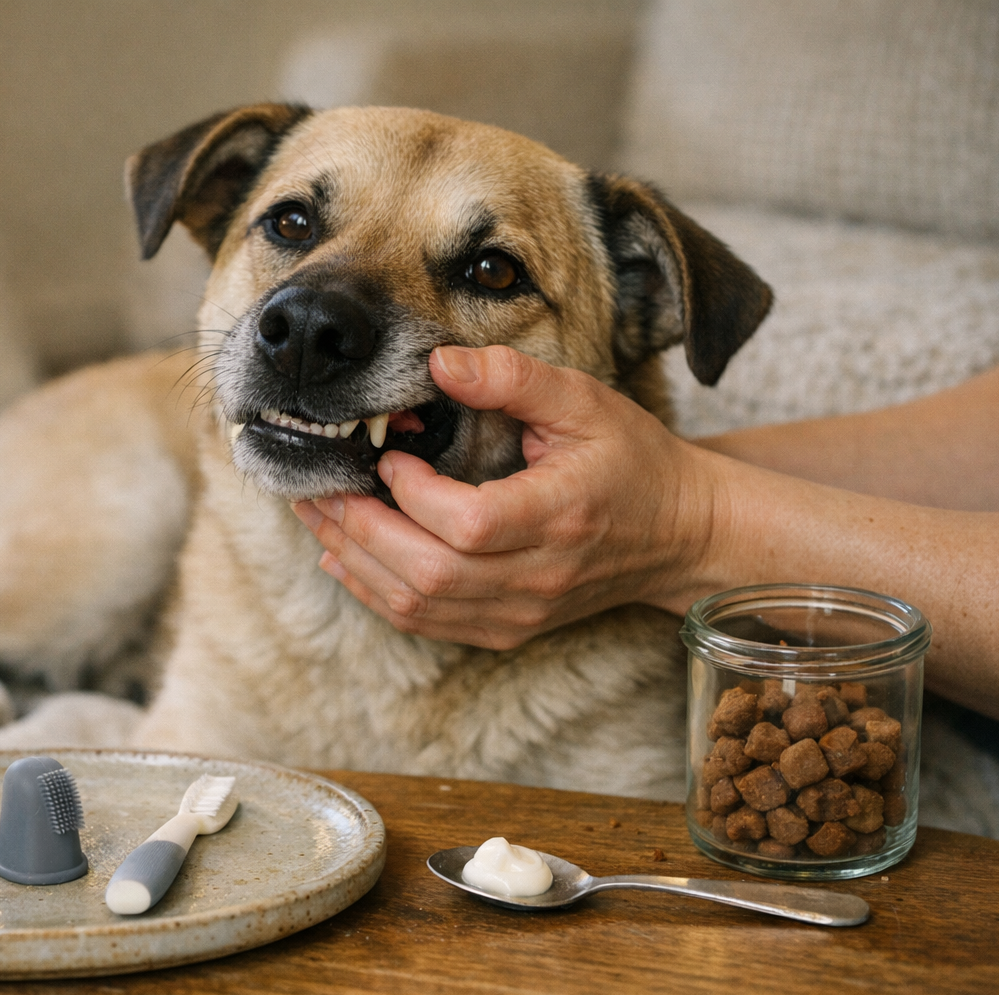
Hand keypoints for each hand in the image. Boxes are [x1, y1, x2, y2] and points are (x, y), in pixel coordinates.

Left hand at [292, 345, 716, 647]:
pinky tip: (344, 557)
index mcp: (561, 517)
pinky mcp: (508, 628)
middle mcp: (539, 577)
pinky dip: (377, 592)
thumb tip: (438, 361)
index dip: (413, 495)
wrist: (681, 534)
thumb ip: (512, 378)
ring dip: (356, 561)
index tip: (388, 458)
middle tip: (319, 489)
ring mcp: (521, 612)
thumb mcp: (586, 402)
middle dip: (360, 530)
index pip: (469, 525)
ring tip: (317, 516)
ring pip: (418, 605)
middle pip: (429, 574)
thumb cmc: (632, 461)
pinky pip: (428, 623)